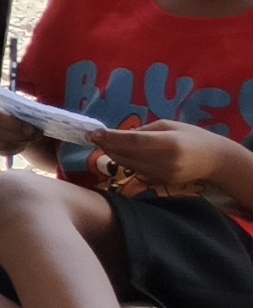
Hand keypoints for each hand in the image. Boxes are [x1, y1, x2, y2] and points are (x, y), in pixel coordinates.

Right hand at [0, 98, 32, 157]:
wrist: (12, 117)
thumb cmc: (18, 110)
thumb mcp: (23, 106)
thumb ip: (28, 113)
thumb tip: (34, 126)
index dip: (16, 125)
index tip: (32, 130)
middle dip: (19, 137)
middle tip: (35, 136)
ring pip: (0, 144)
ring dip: (18, 144)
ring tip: (29, 139)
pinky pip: (0, 151)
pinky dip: (13, 150)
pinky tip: (21, 144)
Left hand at [92, 120, 249, 198]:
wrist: (215, 160)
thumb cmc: (192, 136)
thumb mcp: (169, 125)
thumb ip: (144, 130)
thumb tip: (120, 134)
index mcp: (168, 143)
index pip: (133, 141)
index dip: (110, 137)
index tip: (93, 133)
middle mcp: (164, 161)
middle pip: (126, 155)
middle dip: (106, 145)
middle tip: (92, 136)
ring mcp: (162, 174)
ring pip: (127, 165)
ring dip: (112, 154)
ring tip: (102, 143)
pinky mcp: (160, 182)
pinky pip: (136, 171)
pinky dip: (124, 162)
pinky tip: (119, 153)